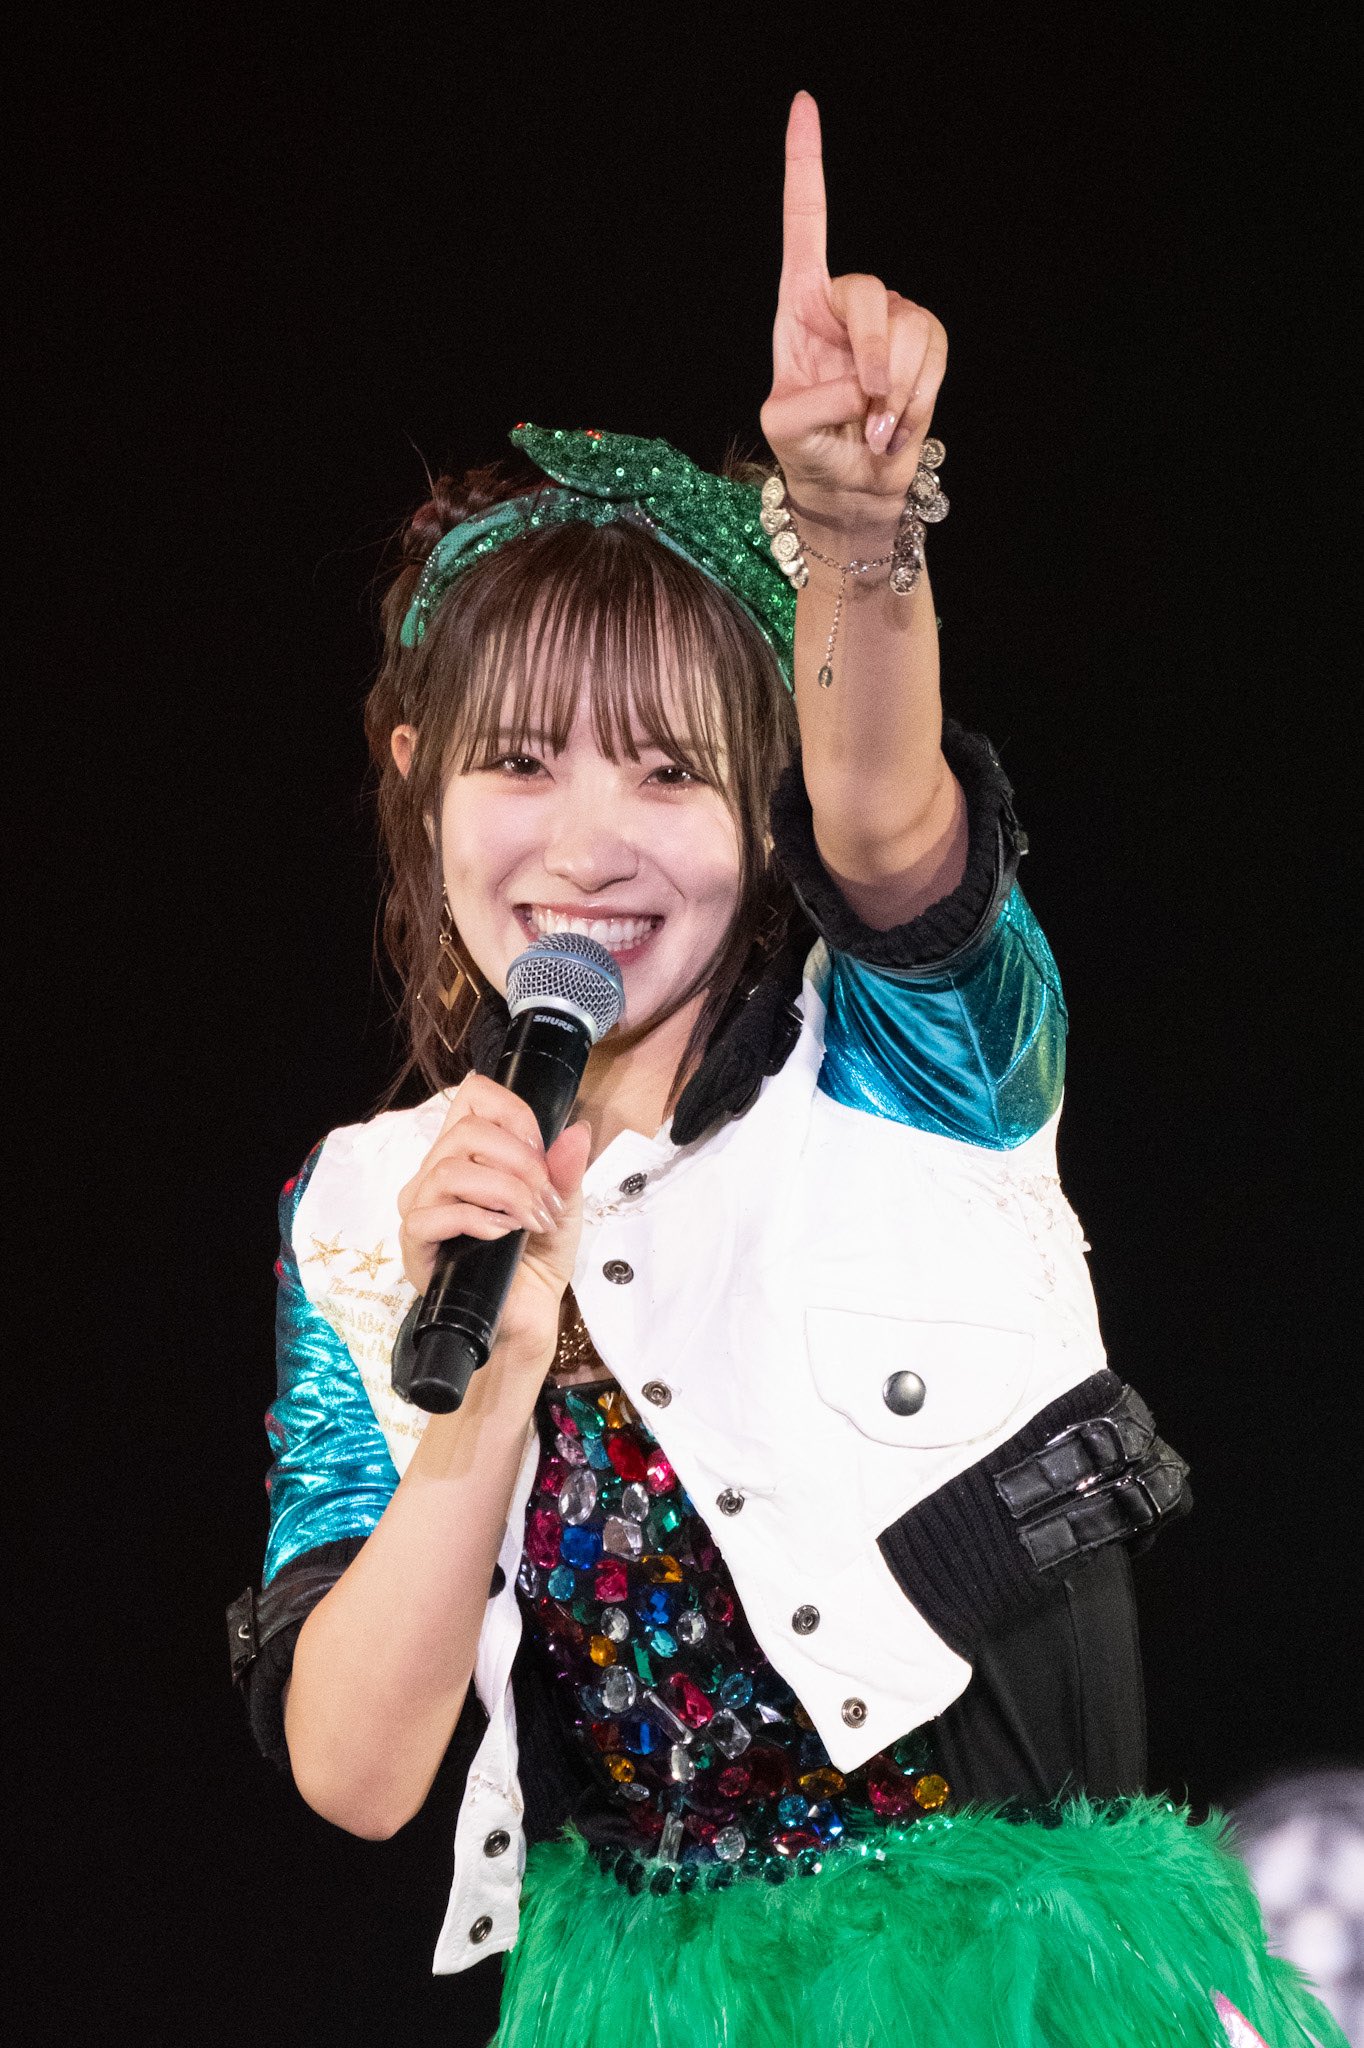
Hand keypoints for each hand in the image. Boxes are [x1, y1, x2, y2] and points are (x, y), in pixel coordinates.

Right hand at [396, 1074, 590, 1369]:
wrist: (526, 1316)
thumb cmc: (537, 1259)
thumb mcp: (563, 1207)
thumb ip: (567, 1170)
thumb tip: (577, 1130)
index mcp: (469, 1153)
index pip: (472, 1096)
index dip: (511, 1112)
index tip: (542, 1149)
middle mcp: (437, 1173)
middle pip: (465, 1131)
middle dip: (520, 1163)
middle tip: (546, 1198)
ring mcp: (422, 1208)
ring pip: (449, 1171)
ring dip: (506, 1193)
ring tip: (532, 1220)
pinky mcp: (416, 1246)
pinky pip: (432, 1216)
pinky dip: (477, 1219)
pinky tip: (503, 1234)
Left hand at [760, 92, 947, 517]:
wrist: (851, 488)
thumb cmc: (808, 451)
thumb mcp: (787, 427)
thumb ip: (816, 399)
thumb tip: (866, 383)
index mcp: (799, 305)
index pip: (804, 225)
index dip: (804, 166)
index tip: (804, 104)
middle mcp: (845, 303)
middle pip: (869, 291)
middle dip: (874, 352)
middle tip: (869, 404)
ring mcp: (891, 321)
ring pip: (910, 329)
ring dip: (898, 390)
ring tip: (875, 428)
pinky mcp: (926, 345)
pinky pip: (934, 355)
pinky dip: (918, 398)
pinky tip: (895, 426)